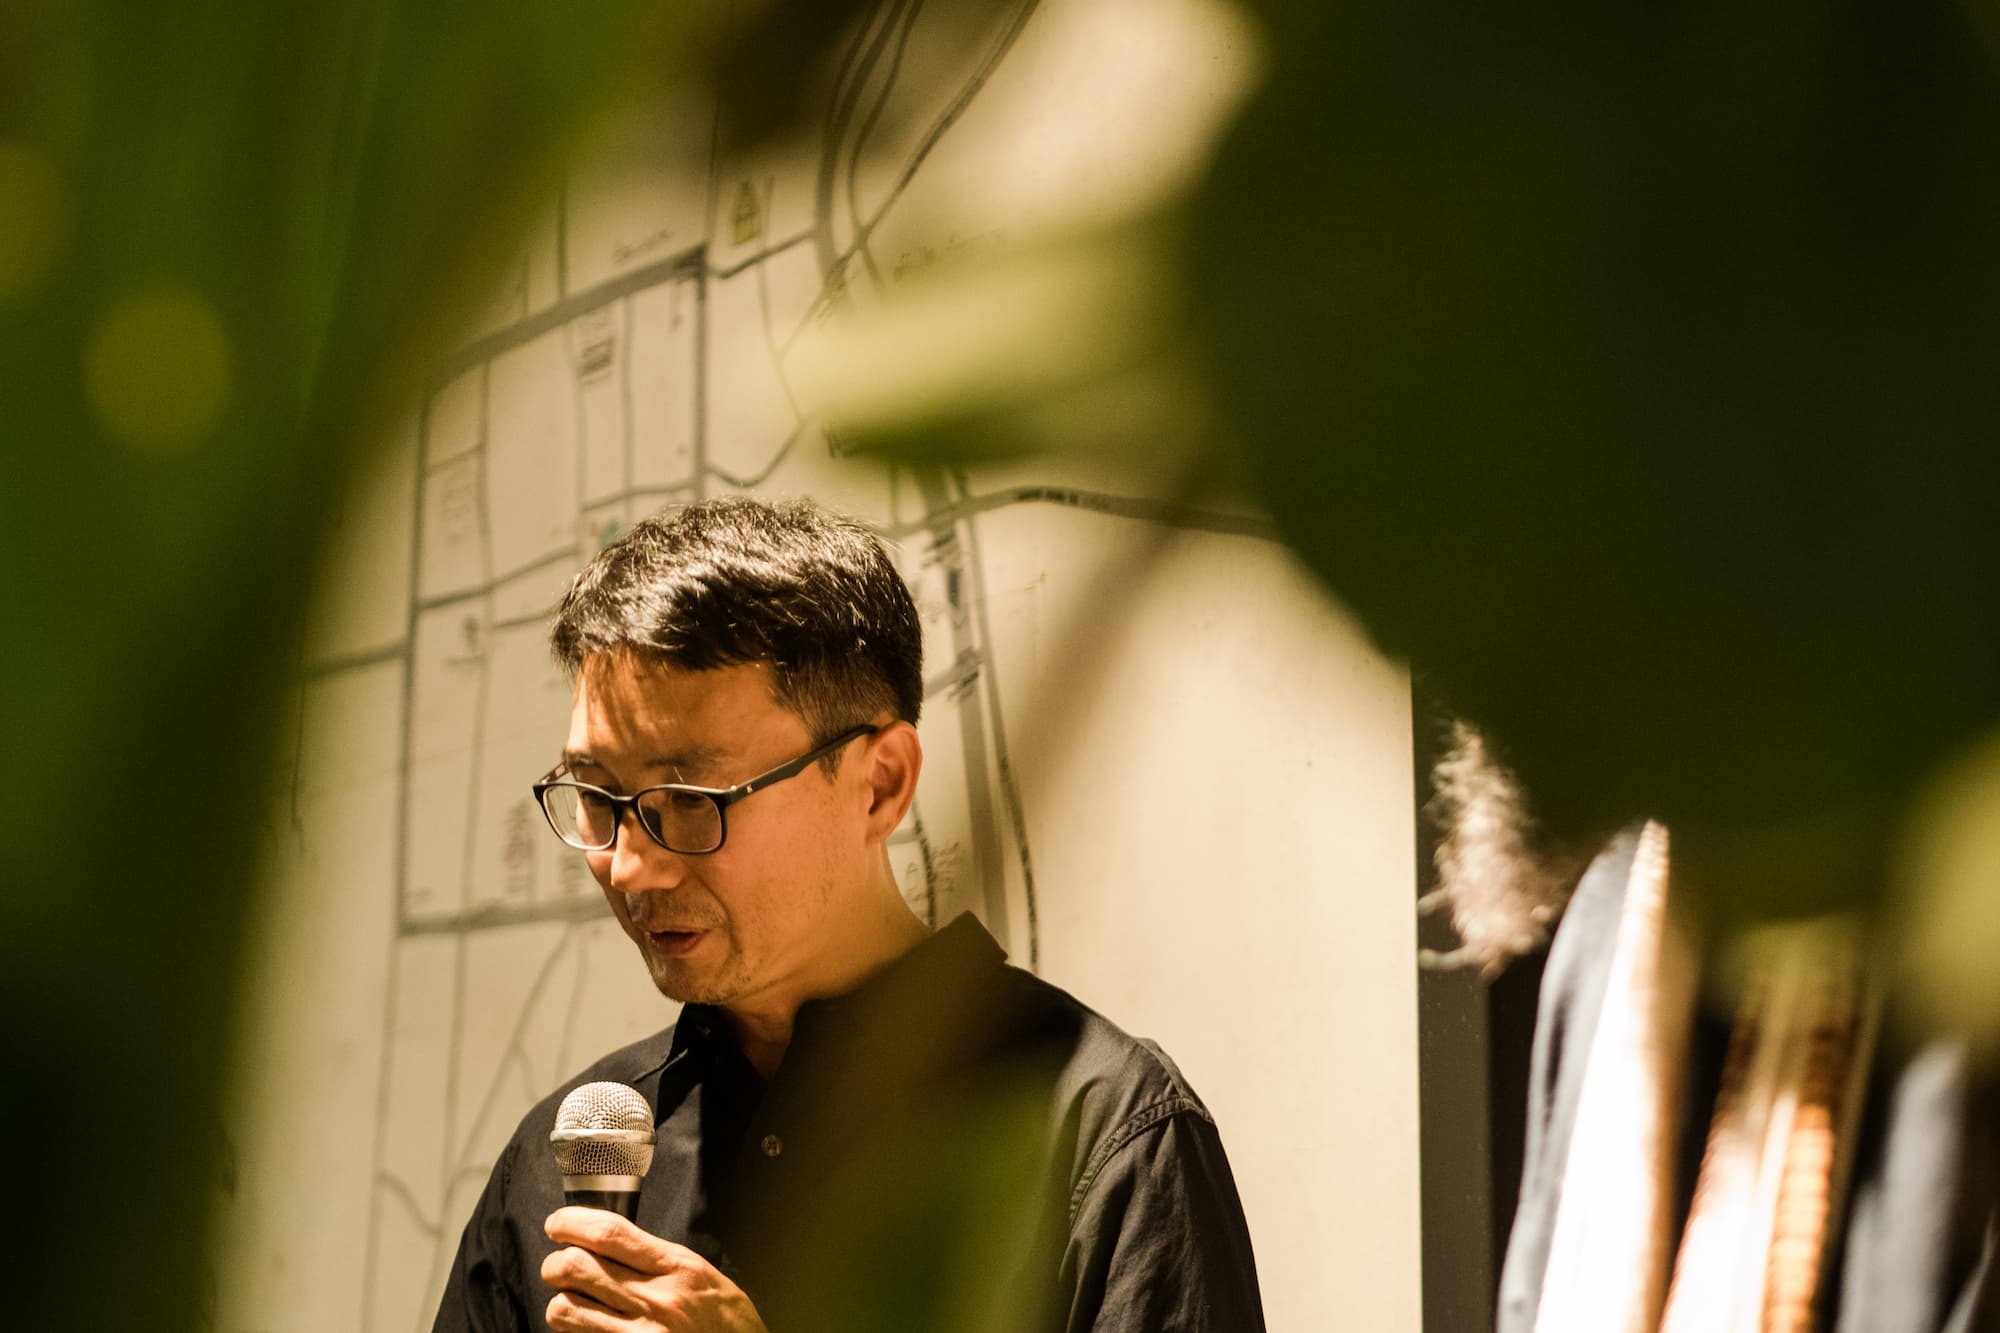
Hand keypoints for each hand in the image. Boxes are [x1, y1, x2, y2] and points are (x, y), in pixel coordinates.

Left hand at [540, 1207, 768, 1332]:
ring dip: (560, 1300)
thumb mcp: (696, 1270)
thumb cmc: (722, 1315)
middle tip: (559, 1264)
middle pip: (576, 1267)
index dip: (572, 1222)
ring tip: (571, 1297)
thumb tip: (604, 1239)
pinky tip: (584, 1324)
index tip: (558, 1223)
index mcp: (675, 1267)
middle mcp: (654, 1300)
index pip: (609, 1234)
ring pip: (566, 1309)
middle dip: (555, 1263)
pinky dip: (572, 1330)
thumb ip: (653, 1255)